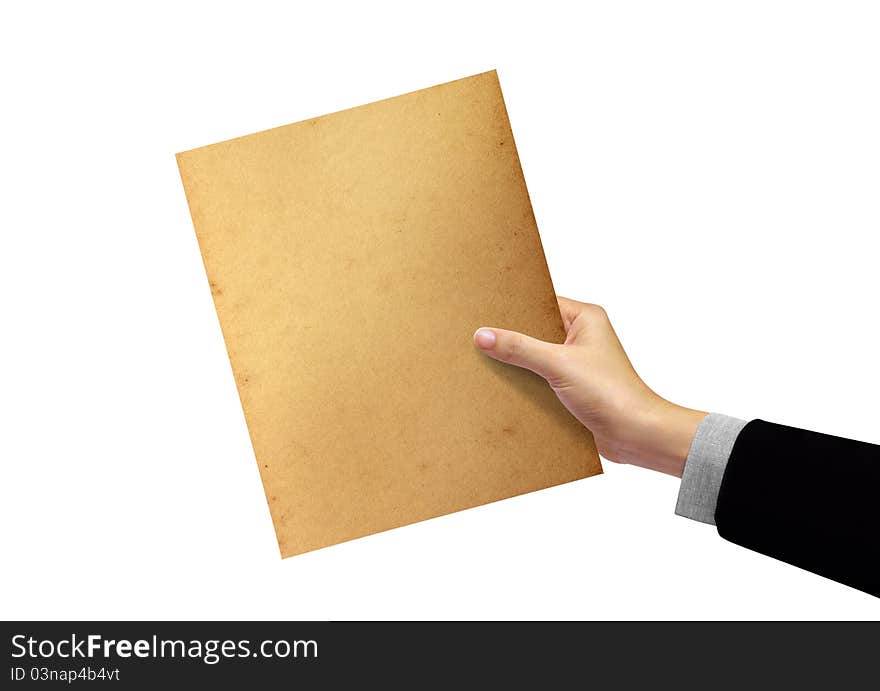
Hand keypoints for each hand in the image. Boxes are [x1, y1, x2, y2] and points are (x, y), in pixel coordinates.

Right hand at [473, 297, 705, 475]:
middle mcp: (581, 337)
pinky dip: (525, 384)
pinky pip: (540, 380)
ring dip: (516, 365)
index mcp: (585, 318)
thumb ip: (519, 348)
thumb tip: (483, 335)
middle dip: (511, 339)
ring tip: (484, 363)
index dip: (513, 308)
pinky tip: (502, 388)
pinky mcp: (571, 388)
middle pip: (535, 331)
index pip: (540, 303)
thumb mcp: (558, 364)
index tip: (484, 312)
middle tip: (478, 339)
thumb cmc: (612, 393)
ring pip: (536, 357)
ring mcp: (576, 364)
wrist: (636, 435)